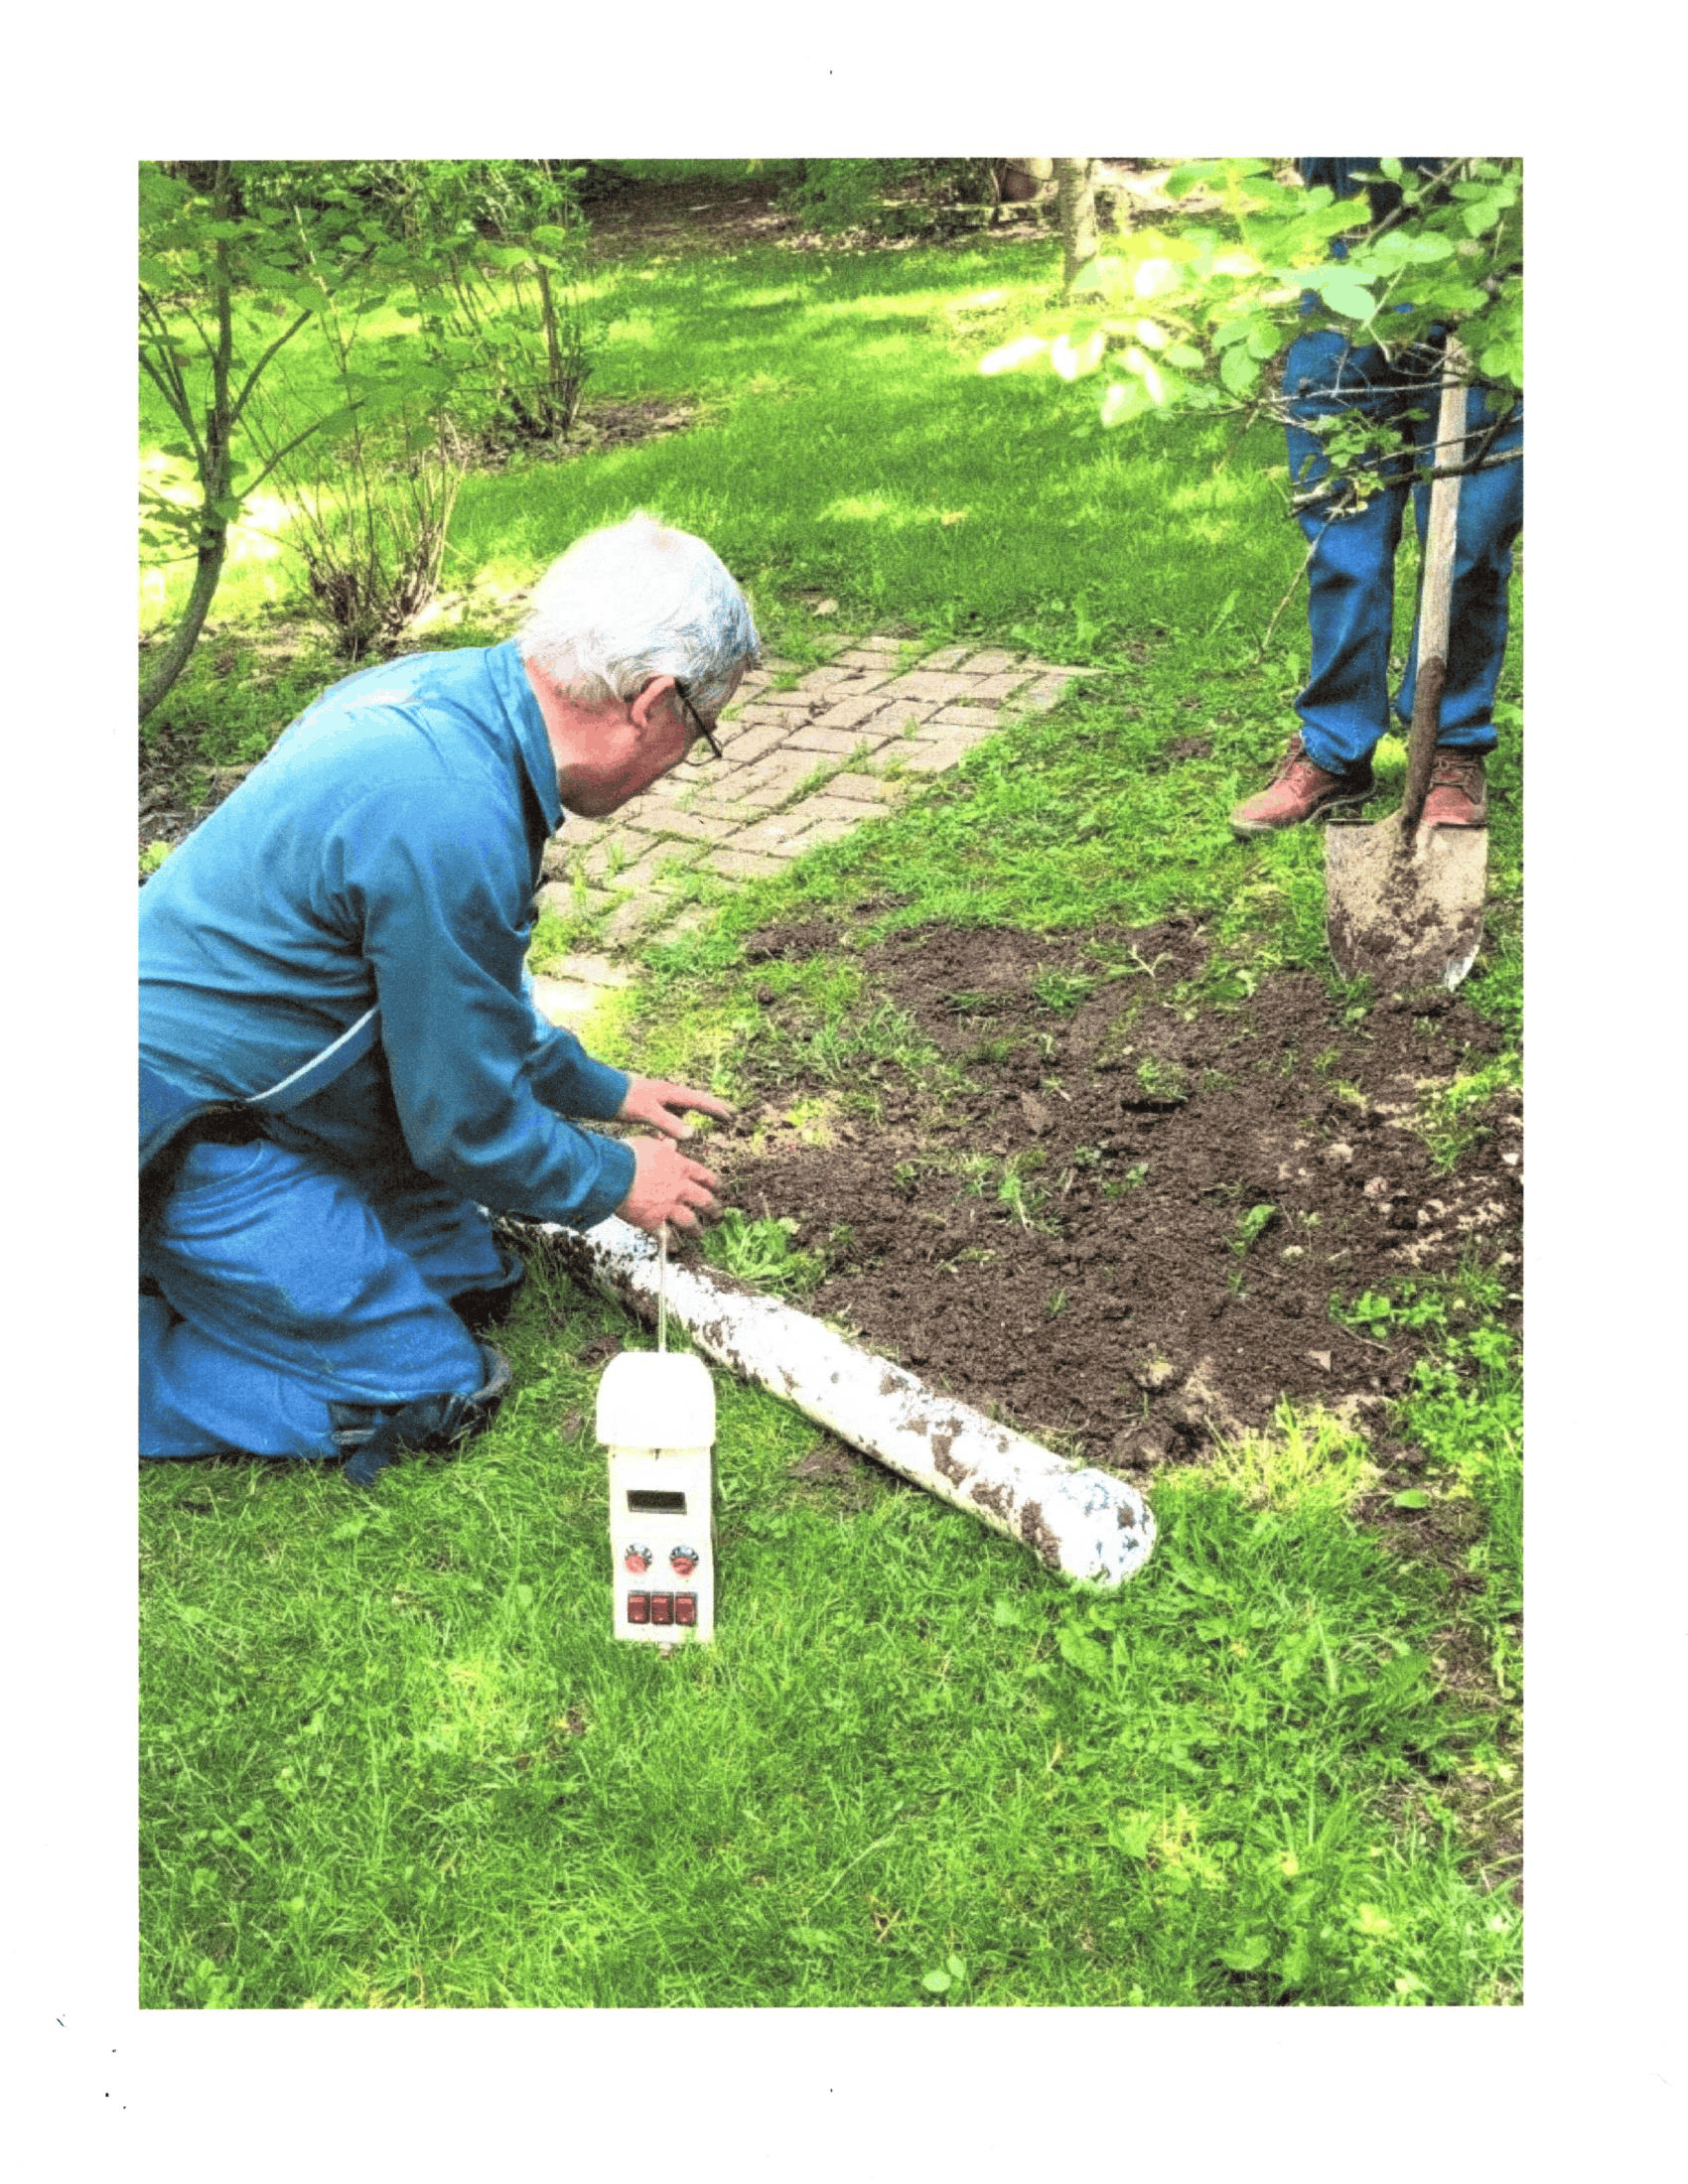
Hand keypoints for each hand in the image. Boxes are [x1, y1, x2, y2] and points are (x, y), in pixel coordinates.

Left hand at [616, 1075, 733, 1141]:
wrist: (597, 1090)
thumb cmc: (622, 1099)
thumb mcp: (647, 1113)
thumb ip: (669, 1124)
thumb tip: (693, 1136)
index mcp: (669, 1092)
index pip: (698, 1101)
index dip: (715, 1109)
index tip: (730, 1116)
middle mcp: (665, 1093)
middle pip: (693, 1102)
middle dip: (708, 1110)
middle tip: (725, 1116)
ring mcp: (655, 1098)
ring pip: (677, 1112)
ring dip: (685, 1122)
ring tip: (692, 1136)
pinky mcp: (645, 1105)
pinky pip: (664, 1118)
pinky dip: (668, 1129)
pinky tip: (664, 1141)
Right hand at [616, 1136, 720, 1237]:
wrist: (614, 1173)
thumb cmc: (628, 1154)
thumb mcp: (650, 1143)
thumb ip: (664, 1146)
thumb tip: (672, 1143)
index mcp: (680, 1167)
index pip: (704, 1176)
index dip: (714, 1183)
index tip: (719, 1189)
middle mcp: (679, 1188)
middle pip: (705, 1201)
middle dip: (714, 1209)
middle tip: (718, 1215)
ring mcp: (668, 1206)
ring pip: (691, 1222)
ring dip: (697, 1230)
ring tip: (699, 1234)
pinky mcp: (654, 1222)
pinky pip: (667, 1237)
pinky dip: (672, 1244)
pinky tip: (675, 1248)